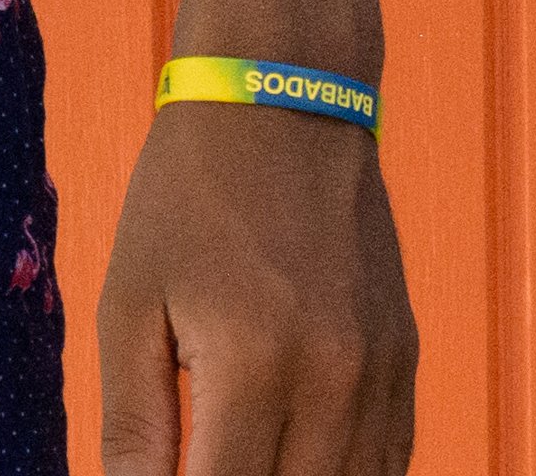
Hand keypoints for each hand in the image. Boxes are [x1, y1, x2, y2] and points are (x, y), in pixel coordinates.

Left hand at [95, 97, 418, 475]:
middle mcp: (333, 376)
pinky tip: (302, 467)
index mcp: (254, 364)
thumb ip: (134, 427)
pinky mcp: (403, 350)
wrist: (288, 96)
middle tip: (199, 465)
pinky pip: (392, 456)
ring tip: (246, 464)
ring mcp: (380, 366)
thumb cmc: (189, 196)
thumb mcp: (131, 306)